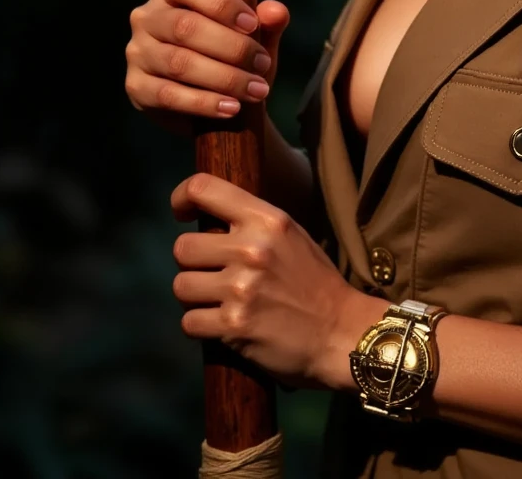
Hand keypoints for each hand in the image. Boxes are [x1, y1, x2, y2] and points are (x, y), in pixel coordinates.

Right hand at [125, 0, 289, 135]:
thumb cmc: (233, 55)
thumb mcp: (253, 38)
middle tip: (263, 64)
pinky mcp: (136, 87)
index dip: (220, 3)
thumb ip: (267, 22)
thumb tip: (276, 11)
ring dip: (224, 78)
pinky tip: (232, 108)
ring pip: (179, 62)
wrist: (214, 100)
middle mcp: (147, 17)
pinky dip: (204, 103)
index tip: (254, 24)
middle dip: (231, 47)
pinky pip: (168, 95)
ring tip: (256, 90)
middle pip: (185, 27)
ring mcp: (137, 52)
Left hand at [170, 173, 377, 387]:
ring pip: (181, 287)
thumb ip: (252, 222)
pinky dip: (200, 327)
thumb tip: (206, 216)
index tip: (182, 214)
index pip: (203, 188)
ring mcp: (242, 288)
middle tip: (211, 274)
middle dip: (192, 264)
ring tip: (217, 301)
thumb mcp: (290, 235)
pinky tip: (221, 325)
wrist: (341, 332)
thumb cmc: (314, 282)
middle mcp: (252, 248)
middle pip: (183, 247)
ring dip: (194, 298)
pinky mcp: (234, 326)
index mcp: (268, 219)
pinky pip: (189, 323)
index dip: (182, 198)